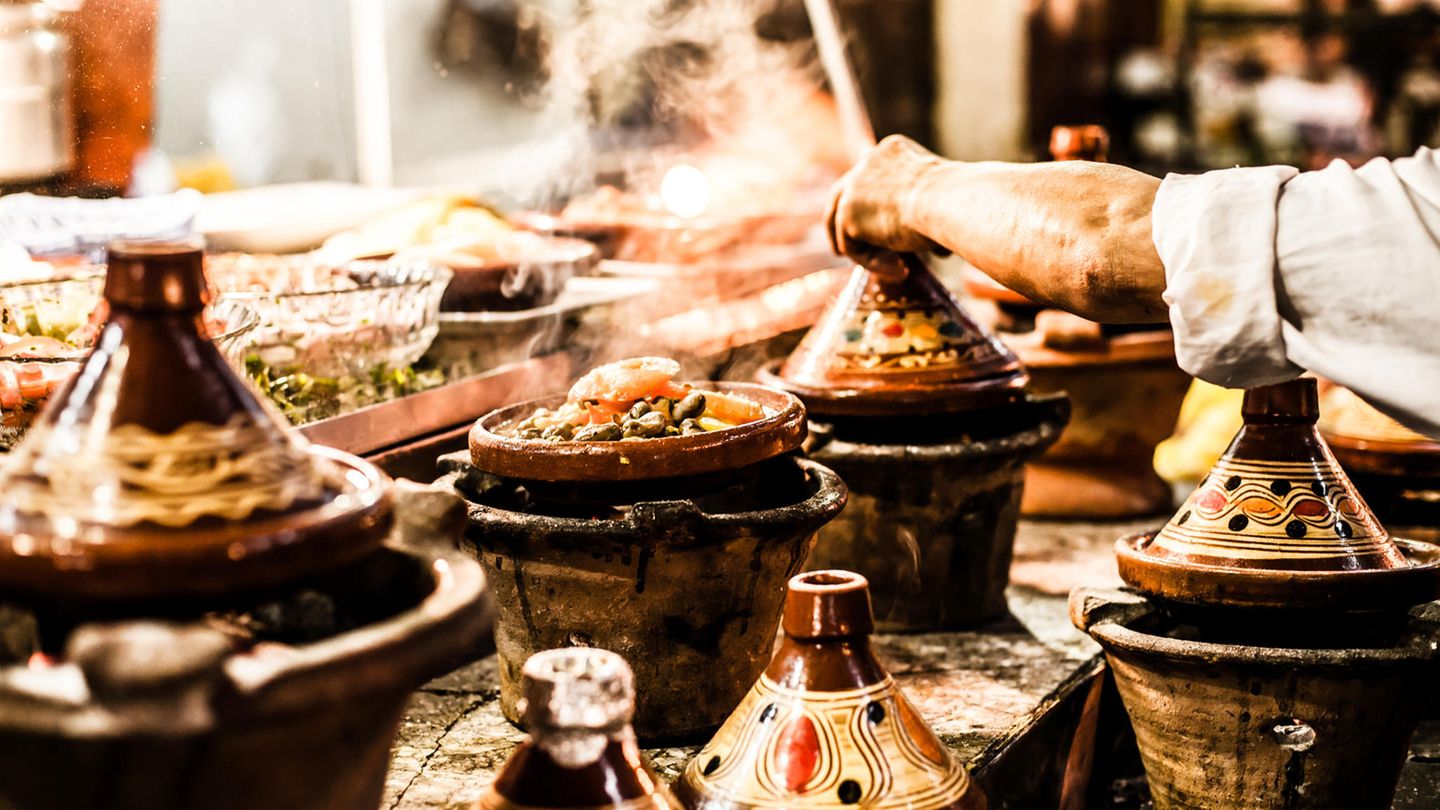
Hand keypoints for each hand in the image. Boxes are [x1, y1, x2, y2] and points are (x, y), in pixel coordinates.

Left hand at [825, 135, 946, 267]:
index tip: (872, 222)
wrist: (948, 200)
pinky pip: (852, 246)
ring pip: (842, 224)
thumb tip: (940, 248)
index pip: (870, 174)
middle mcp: (866, 163)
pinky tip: (901, 270)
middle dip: (841, 221)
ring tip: (886, 268)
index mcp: (891, 150)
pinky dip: (871, 263)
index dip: (867, 200)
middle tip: (843, 248)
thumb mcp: (944, 197)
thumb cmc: (958, 199)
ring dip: (859, 250)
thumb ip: (929, 212)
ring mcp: (853, 187)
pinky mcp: (848, 215)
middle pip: (841, 194)